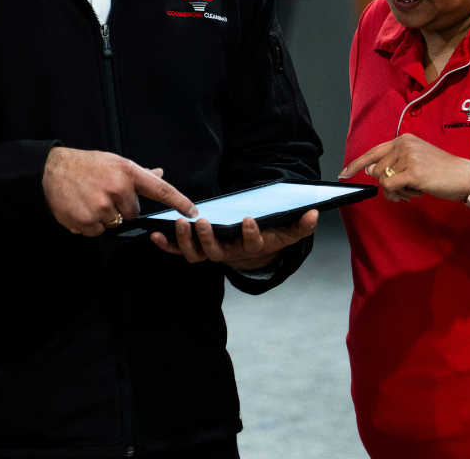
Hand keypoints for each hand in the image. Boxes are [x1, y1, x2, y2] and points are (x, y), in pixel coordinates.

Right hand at [43, 147, 196, 235]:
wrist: (52, 170)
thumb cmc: (87, 165)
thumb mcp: (115, 163)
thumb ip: (139, 173)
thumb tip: (159, 174)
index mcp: (128, 173)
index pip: (160, 189)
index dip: (179, 202)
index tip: (194, 212)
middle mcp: (118, 189)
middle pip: (133, 213)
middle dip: (121, 207)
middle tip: (103, 193)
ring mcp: (102, 207)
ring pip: (115, 223)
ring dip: (104, 216)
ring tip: (90, 199)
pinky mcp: (86, 221)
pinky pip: (98, 231)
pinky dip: (90, 224)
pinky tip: (81, 208)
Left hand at [149, 209, 318, 270]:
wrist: (250, 250)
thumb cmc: (268, 237)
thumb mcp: (287, 232)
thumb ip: (301, 225)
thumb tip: (315, 214)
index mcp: (250, 247)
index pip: (252, 244)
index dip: (251, 234)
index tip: (248, 220)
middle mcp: (228, 254)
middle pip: (215, 252)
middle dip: (207, 237)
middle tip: (201, 221)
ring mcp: (210, 254)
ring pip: (194, 254)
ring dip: (184, 240)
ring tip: (179, 223)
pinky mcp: (195, 251)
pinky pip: (178, 252)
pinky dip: (166, 246)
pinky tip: (154, 235)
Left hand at [339, 134, 469, 203]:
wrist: (465, 176)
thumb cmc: (441, 170)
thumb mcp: (415, 160)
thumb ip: (393, 163)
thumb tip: (369, 170)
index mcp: (402, 140)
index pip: (372, 152)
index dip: (356, 164)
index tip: (343, 174)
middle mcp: (403, 145)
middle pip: (376, 170)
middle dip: (387, 184)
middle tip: (406, 189)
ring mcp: (408, 157)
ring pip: (382, 180)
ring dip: (395, 191)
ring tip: (413, 190)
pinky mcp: (414, 172)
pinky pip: (390, 186)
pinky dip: (398, 194)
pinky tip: (414, 194)